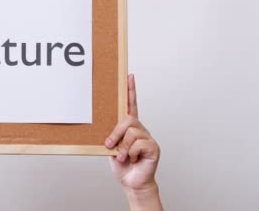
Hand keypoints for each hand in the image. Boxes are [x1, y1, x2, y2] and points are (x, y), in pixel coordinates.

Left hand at [106, 74, 161, 209]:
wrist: (132, 183)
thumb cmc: (122, 165)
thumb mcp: (111, 147)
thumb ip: (111, 135)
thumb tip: (105, 130)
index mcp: (129, 127)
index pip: (130, 104)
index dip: (130, 90)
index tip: (128, 76)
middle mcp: (140, 129)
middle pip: (128, 119)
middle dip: (116, 132)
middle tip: (109, 145)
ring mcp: (147, 137)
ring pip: (132, 132)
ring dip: (122, 146)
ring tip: (121, 157)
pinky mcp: (153, 147)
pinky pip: (139, 143)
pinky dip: (131, 153)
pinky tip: (132, 159)